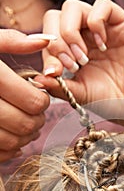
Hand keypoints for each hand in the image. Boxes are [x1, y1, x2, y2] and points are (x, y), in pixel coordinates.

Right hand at [0, 30, 49, 161]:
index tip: (40, 96)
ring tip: (26, 124)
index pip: (34, 102)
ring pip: (14, 142)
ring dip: (27, 136)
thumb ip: (13, 41)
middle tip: (36, 113)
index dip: (43, 101)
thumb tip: (47, 41)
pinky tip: (10, 136)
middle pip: (26, 124)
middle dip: (37, 120)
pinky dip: (11, 149)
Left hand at [37, 0, 123, 117]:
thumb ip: (59, 86)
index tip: (55, 73)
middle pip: (55, 17)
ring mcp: (101, 29)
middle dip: (56, 41)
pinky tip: (102, 45)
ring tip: (83, 57)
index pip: (48, 36)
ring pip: (73, 7)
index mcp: (71, 51)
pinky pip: (103, 5)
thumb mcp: (80, 95)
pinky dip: (96, 22)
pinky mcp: (121, 24)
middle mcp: (83, 37)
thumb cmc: (111, 101)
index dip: (46, 51)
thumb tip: (36, 79)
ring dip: (71, 32)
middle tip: (71, 65)